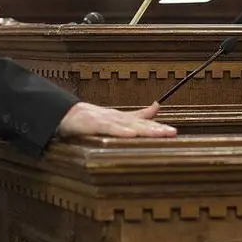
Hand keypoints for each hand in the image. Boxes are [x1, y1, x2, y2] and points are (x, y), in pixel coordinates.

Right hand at [57, 102, 176, 138]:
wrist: (68, 114)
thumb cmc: (94, 119)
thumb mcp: (119, 118)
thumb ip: (138, 114)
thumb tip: (158, 105)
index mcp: (124, 119)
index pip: (144, 124)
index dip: (159, 128)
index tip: (174, 132)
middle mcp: (118, 118)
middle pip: (140, 125)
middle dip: (156, 129)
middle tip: (172, 133)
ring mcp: (107, 120)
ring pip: (128, 126)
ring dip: (144, 130)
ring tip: (159, 134)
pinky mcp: (94, 124)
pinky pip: (109, 129)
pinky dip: (120, 131)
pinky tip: (131, 135)